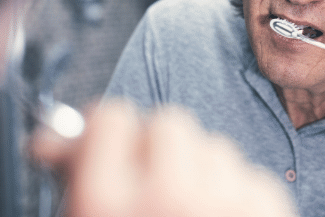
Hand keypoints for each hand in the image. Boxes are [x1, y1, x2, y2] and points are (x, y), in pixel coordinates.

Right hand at [31, 100, 297, 216]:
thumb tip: (55, 139)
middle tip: (152, 183)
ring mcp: (226, 207)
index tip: (110, 145)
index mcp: (106, 209)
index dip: (109, 132)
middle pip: (169, 123)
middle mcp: (168, 199)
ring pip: (215, 146)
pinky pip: (251, 175)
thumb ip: (76, 184)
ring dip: (202, 171)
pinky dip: (239, 194)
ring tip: (192, 216)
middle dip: (158, 148)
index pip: (112, 118)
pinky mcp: (270, 216)